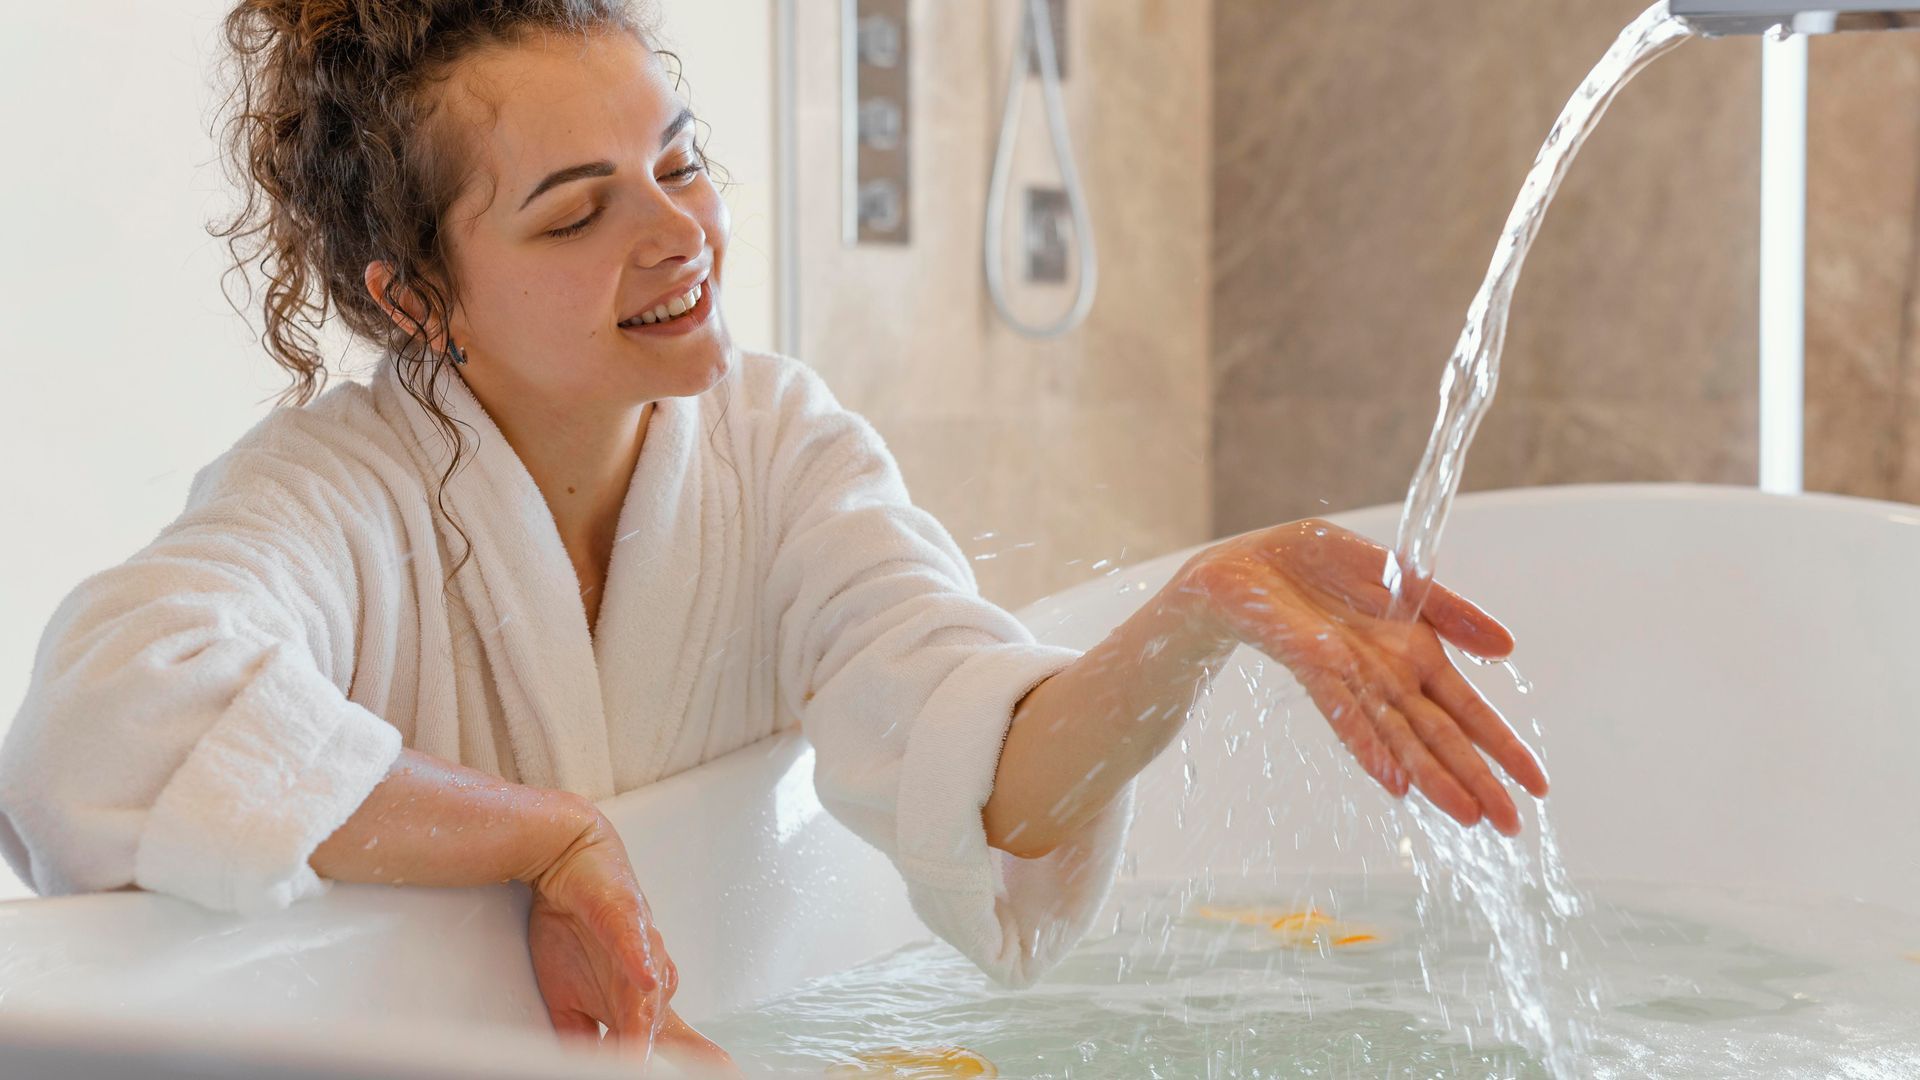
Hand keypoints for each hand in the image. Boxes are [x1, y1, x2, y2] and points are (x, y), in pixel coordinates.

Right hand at [526, 809, 737, 1073]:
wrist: (568, 866)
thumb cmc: (575, 927)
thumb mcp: (565, 999)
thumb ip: (579, 1035)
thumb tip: (583, 1065)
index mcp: (638, 1002)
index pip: (669, 1043)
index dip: (691, 1060)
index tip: (719, 1074)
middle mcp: (649, 979)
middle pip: (660, 1028)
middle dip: (667, 1053)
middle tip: (692, 1071)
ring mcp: (641, 950)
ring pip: (648, 995)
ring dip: (644, 1025)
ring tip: (638, 1052)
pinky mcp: (625, 919)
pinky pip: (634, 944)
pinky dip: (639, 963)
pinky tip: (646, 980)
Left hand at [1170, 518, 1548, 833]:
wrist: (1244, 567)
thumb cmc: (1316, 569)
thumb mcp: (1399, 575)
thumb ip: (1449, 609)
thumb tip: (1508, 646)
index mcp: (1415, 653)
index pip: (1468, 709)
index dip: (1502, 746)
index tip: (1538, 786)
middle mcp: (1389, 676)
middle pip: (1440, 736)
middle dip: (1477, 780)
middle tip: (1511, 827)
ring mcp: (1352, 679)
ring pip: (1399, 737)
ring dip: (1431, 776)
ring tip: (1465, 816)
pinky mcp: (1312, 668)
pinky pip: (1343, 712)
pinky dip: (1368, 745)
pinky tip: (1392, 780)